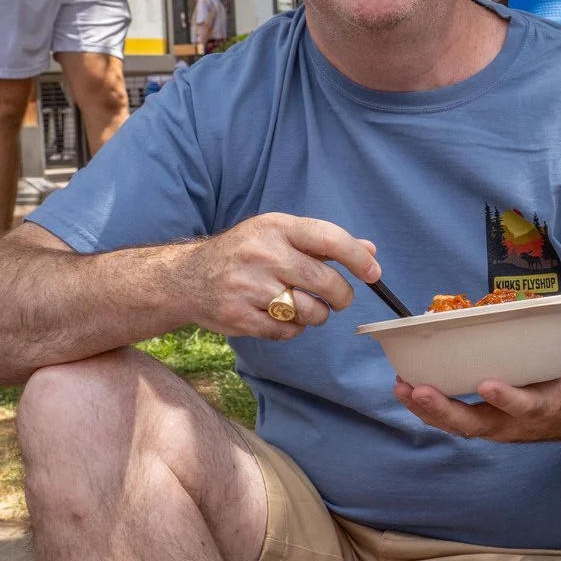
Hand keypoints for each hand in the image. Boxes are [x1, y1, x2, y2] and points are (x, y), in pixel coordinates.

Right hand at [182, 212, 377, 339]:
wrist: (186, 278)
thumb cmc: (244, 253)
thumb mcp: (277, 234)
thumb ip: (323, 243)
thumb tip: (370, 251)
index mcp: (276, 228)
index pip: (329, 239)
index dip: (358, 258)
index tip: (373, 273)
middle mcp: (263, 255)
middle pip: (326, 282)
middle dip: (341, 296)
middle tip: (338, 298)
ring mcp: (249, 287)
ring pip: (310, 312)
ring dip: (316, 315)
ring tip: (303, 306)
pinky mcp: (240, 317)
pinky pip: (288, 332)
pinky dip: (292, 329)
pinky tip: (279, 316)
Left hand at [396, 308, 560, 442]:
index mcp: (544, 407)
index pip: (524, 407)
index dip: (506, 399)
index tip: (487, 385)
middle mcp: (515, 424)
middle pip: (476, 424)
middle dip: (446, 410)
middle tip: (420, 391)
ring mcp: (495, 426)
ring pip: (457, 425)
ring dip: (428, 410)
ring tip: (402, 388)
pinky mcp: (481, 423)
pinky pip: (451, 420)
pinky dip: (427, 409)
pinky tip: (405, 389)